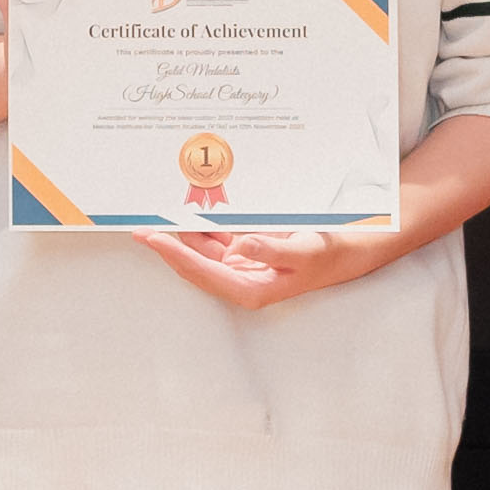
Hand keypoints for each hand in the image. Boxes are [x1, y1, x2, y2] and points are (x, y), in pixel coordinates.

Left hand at [149, 215, 398, 309]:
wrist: (347, 248)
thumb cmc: (327, 253)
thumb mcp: (305, 250)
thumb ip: (272, 250)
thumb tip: (240, 248)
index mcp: (250, 288)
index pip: (202, 272)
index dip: (175, 256)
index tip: (153, 238)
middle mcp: (240, 278)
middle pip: (193, 261)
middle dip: (169, 241)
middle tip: (142, 222)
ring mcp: (240, 264)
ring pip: (201, 245)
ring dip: (183, 226)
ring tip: (163, 204)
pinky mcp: (243, 249)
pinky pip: (215, 233)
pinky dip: (202, 218)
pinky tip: (191, 201)